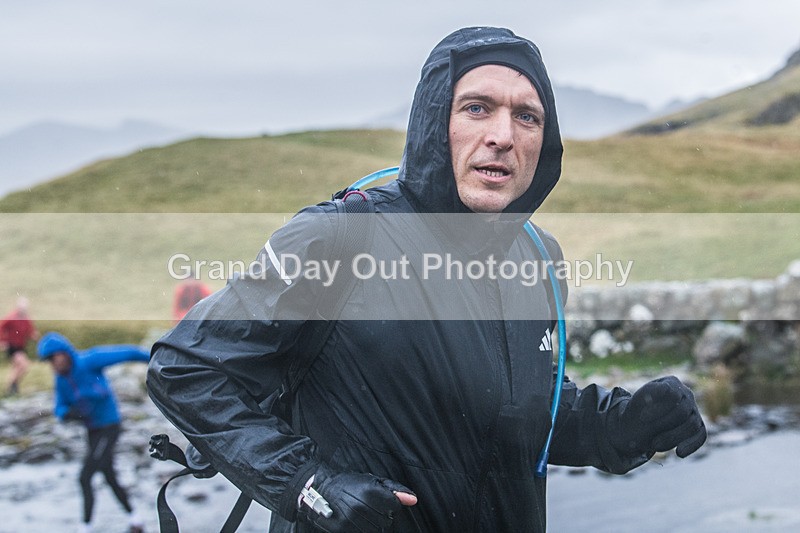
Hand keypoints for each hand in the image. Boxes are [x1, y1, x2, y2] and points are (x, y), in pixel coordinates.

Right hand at [298, 463, 416, 532]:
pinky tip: (355, 520)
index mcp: (372, 491)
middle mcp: (363, 506)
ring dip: (372, 523)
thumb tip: (413, 500)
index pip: (395, 506)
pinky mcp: (344, 528)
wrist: (321, 489)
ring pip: (377, 529)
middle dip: (381, 513)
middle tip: (368, 505)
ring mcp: (353, 519)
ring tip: (361, 512)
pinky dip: (362, 528)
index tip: (380, 499)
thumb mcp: (372, 480)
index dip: (389, 503)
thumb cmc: (349, 484)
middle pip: (387, 520)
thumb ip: (394, 490)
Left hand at [610, 376, 706, 457]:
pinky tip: (679, 453)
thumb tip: (665, 389)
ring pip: (692, 425)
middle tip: (648, 435)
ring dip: (673, 437)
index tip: (642, 418)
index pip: (672, 394)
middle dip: (663, 425)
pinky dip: (691, 445)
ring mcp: (694, 411)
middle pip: (682, 412)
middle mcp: (687, 395)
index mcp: (672, 383)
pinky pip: (701, 436)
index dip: (658, 408)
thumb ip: (650, 393)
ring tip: (654, 445)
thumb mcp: (638, 400)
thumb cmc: (639, 409)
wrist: (640, 425)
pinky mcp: (699, 427)